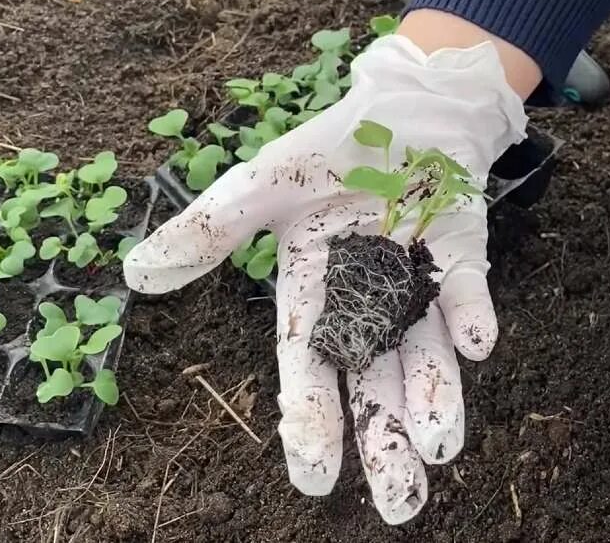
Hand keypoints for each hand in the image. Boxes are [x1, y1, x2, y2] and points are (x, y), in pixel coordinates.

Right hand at [125, 35, 526, 522]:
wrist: (403, 107)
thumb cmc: (327, 149)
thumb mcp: (261, 184)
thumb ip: (211, 231)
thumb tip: (134, 275)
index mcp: (314, 293)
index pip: (307, 365)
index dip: (311, 418)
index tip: (316, 480)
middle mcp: (367, 302)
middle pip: (374, 380)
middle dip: (386, 440)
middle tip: (401, 504)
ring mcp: (418, 284)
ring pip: (424, 353)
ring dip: (435, 396)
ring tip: (440, 445)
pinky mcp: (462, 259)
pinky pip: (468, 293)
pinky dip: (472, 315)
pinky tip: (475, 343)